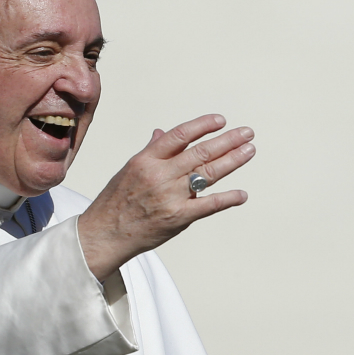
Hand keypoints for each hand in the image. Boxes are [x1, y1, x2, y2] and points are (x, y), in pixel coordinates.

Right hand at [77, 114, 255, 280]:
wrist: (104, 233)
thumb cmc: (115, 202)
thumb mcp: (129, 169)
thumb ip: (150, 151)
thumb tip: (161, 133)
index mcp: (146, 160)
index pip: (180, 135)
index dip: (203, 126)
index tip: (221, 121)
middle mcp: (159, 175)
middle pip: (200, 152)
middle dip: (227, 141)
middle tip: (246, 133)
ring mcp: (170, 196)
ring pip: (207, 174)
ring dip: (232, 161)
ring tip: (249, 150)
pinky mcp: (177, 217)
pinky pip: (208, 205)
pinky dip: (227, 199)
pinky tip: (242, 194)